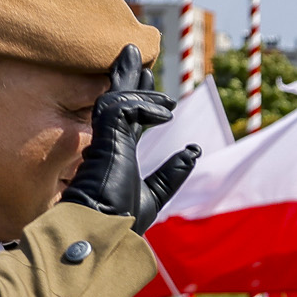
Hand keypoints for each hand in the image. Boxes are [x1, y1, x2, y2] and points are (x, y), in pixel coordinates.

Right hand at [59, 46, 201, 233]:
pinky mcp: (102, 142)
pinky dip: (143, 105)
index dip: (137, 101)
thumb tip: (195, 150)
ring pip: (114, 100)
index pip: (124, 121)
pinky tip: (165, 112)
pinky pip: (119, 109)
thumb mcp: (154, 196)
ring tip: (145, 65)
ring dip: (132, 82)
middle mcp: (105, 147)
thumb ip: (172, 173)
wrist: (101, 238)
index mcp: (114, 157)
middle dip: (129, 80)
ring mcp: (101, 143)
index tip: (149, 87)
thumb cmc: (121, 224)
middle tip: (138, 58)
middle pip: (116, 104)